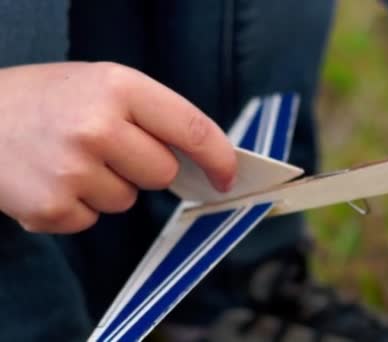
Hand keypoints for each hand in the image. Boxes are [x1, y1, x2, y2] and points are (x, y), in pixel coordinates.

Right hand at [0, 62, 235, 232]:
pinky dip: (77, 206)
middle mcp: (97, 127)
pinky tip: (51, 179)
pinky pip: (92, 220)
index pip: (191, 128)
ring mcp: (72, 170)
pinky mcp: (50, 208)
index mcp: (118, 87)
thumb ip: (151, 116)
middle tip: (105, 147)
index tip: (228, 175)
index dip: (219, 157)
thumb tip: (202, 161)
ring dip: (107, 187)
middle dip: (144, 167)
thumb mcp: (100, 85)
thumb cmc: (46, 100)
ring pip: (127, 201)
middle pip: (162, 173)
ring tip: (68, 159)